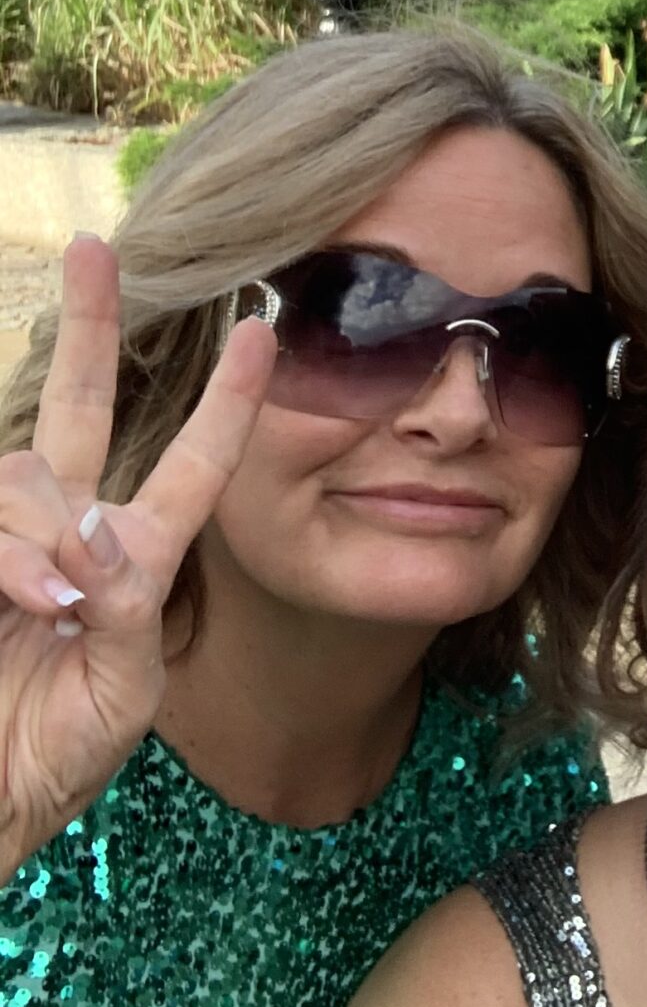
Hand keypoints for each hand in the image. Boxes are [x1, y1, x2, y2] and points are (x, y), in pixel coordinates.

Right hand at [0, 236, 277, 882]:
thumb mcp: (123, 692)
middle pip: (82, 406)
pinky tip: (26, 601)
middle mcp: (69, 533)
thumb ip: (123, 611)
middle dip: (93, 326)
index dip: (228, 402)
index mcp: (136, 559)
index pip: (194, 464)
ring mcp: (10, 543)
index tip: (262, 331)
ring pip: (27, 478)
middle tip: (95, 249)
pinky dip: (9, 558)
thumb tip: (91, 537)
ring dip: (37, 535)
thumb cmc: (59, 757)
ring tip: (45, 608)